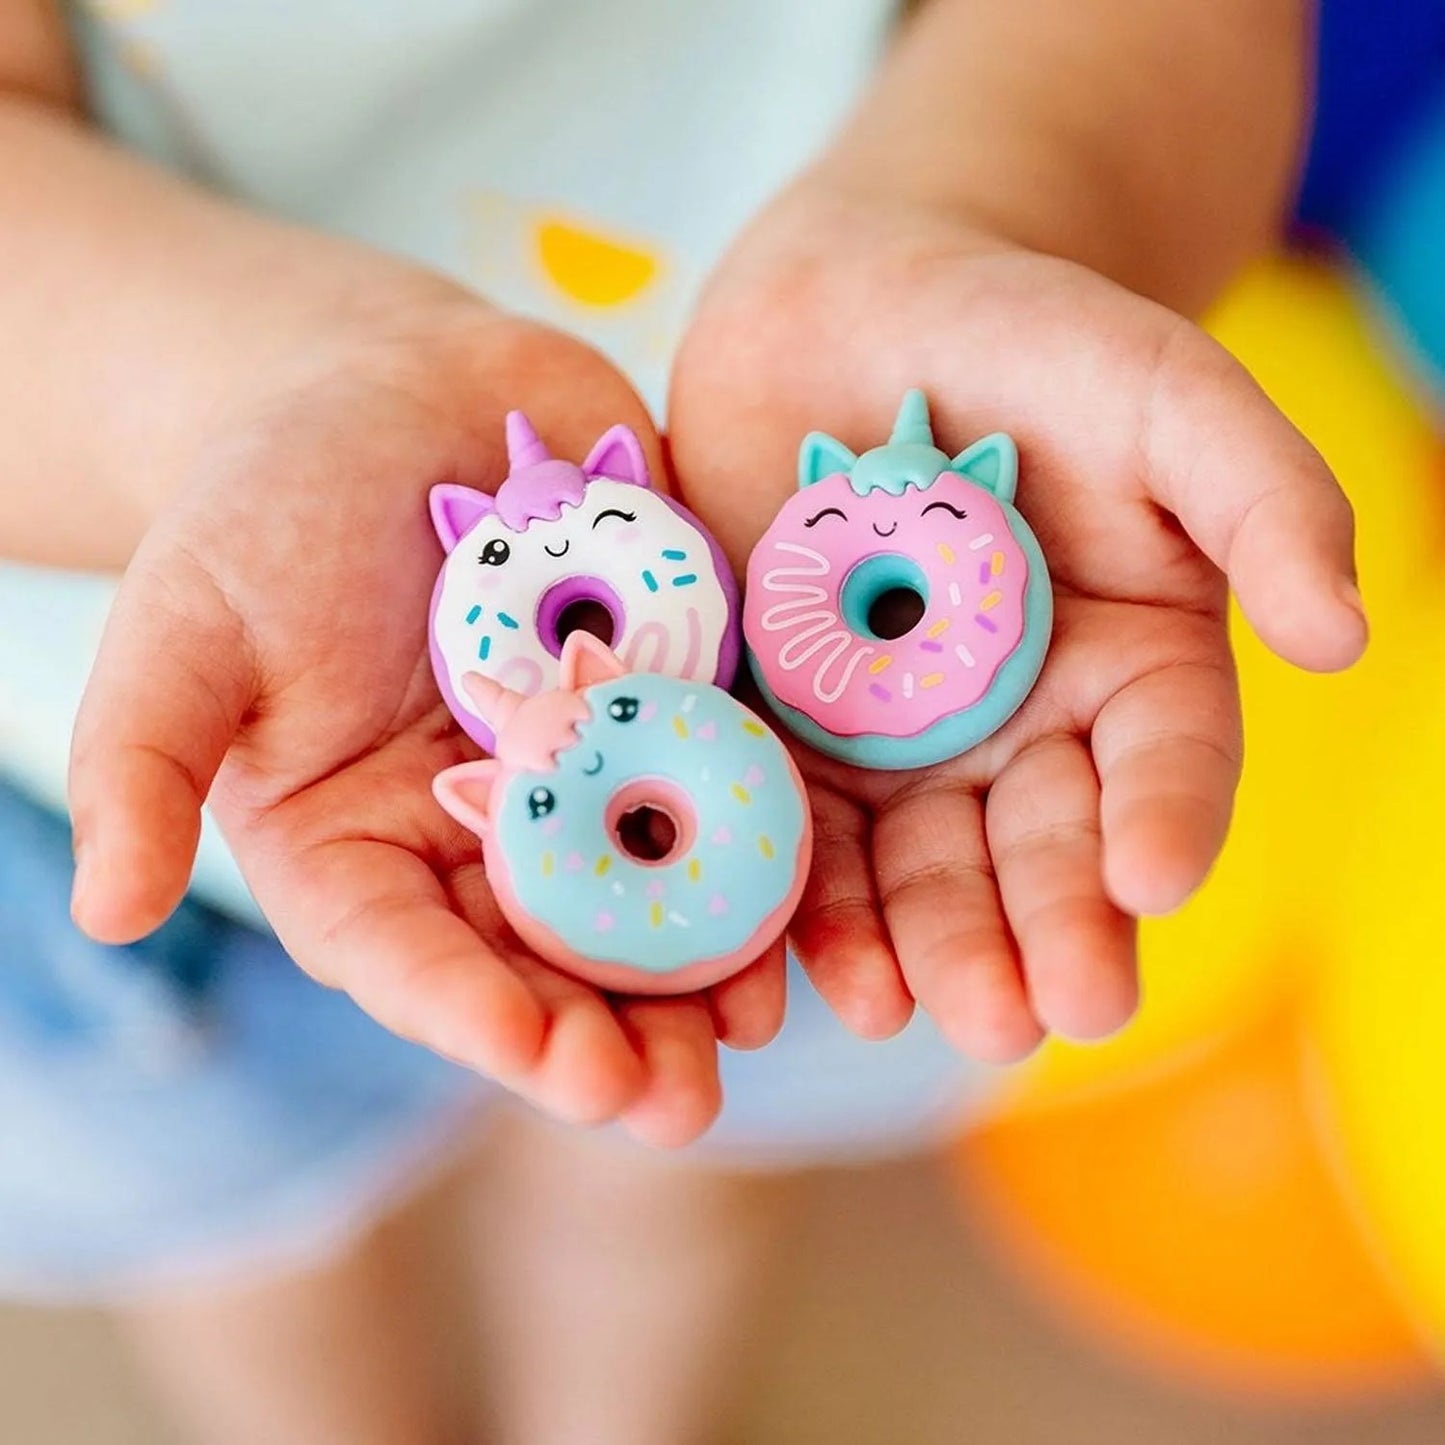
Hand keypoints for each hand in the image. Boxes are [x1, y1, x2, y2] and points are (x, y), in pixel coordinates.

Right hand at [69, 286, 783, 1145]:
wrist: (401, 395)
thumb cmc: (271, 503)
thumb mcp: (191, 621)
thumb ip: (147, 759)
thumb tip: (110, 910)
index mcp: (363, 848)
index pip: (409, 958)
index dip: (471, 1014)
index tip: (541, 1055)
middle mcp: (484, 839)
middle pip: (546, 962)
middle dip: (611, 1036)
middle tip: (674, 1102)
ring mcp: (592, 778)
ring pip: (651, 900)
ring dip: (704, 971)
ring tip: (751, 1028)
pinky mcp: (674, 710)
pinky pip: (726, 788)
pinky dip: (767, 845)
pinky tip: (813, 899)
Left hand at [668, 178, 1365, 1061]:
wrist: (850, 308)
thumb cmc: (1025, 337)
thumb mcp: (1161, 391)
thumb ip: (1261, 495)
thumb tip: (1343, 635)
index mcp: (1127, 670)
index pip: (1162, 767)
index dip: (1163, 824)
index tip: (1149, 882)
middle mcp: (1015, 730)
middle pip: (1031, 848)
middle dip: (1030, 932)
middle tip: (1026, 1015)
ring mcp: (893, 742)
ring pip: (910, 866)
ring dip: (913, 947)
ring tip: (907, 1012)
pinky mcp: (783, 730)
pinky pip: (792, 828)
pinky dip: (794, 902)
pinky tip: (799, 966)